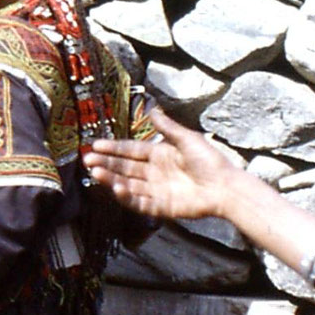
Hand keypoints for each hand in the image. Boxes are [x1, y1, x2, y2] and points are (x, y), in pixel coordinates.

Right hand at [84, 108, 239, 221]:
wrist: (227, 187)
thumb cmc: (211, 161)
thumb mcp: (188, 139)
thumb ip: (167, 126)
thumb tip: (152, 107)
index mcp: (160, 155)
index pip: (131, 150)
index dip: (113, 148)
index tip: (95, 145)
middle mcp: (154, 172)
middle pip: (124, 168)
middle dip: (106, 164)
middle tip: (88, 160)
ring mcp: (156, 190)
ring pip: (127, 184)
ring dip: (110, 179)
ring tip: (95, 173)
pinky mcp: (160, 207)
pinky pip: (139, 202)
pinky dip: (126, 197)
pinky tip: (117, 189)